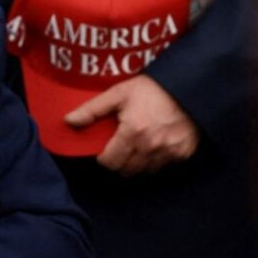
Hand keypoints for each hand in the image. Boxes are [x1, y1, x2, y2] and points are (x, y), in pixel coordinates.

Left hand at [64, 74, 199, 175]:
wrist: (188, 86)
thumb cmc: (151, 89)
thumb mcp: (118, 93)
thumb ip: (92, 110)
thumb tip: (68, 120)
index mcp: (132, 133)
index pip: (110, 162)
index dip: (104, 158)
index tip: (104, 151)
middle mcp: (150, 147)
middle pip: (126, 170)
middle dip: (119, 163)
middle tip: (119, 149)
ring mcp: (169, 152)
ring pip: (145, 171)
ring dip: (137, 164)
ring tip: (136, 148)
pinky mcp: (183, 153)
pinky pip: (164, 166)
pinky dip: (157, 160)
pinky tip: (154, 146)